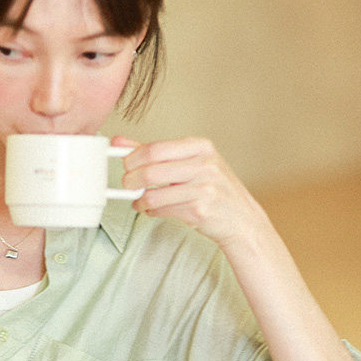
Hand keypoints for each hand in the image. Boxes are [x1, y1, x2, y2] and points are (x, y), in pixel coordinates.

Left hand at [114, 135, 270, 251]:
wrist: (241, 219)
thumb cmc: (213, 189)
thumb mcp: (190, 163)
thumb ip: (154, 152)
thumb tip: (119, 142)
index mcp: (200, 147)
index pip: (154, 148)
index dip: (132, 159)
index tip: (126, 166)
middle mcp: (204, 164)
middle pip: (150, 170)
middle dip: (131, 180)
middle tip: (127, 185)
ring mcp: (203, 188)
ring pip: (154, 195)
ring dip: (140, 200)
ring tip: (140, 201)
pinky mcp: (199, 210)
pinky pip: (162, 210)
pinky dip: (151, 211)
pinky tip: (153, 209)